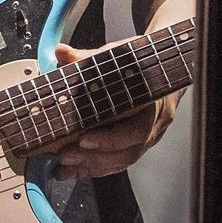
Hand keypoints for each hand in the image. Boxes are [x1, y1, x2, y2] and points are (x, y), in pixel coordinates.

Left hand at [52, 42, 179, 180]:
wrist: (159, 70)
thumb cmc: (139, 65)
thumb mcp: (116, 57)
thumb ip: (87, 58)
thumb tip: (62, 53)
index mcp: (152, 102)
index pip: (136, 128)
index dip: (111, 139)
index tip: (83, 140)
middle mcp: (153, 124)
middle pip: (129, 150)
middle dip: (95, 157)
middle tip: (66, 156)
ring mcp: (148, 137)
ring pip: (124, 160)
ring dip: (93, 166)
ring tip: (66, 167)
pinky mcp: (137, 144)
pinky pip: (119, 162)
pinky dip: (97, 167)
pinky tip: (77, 169)